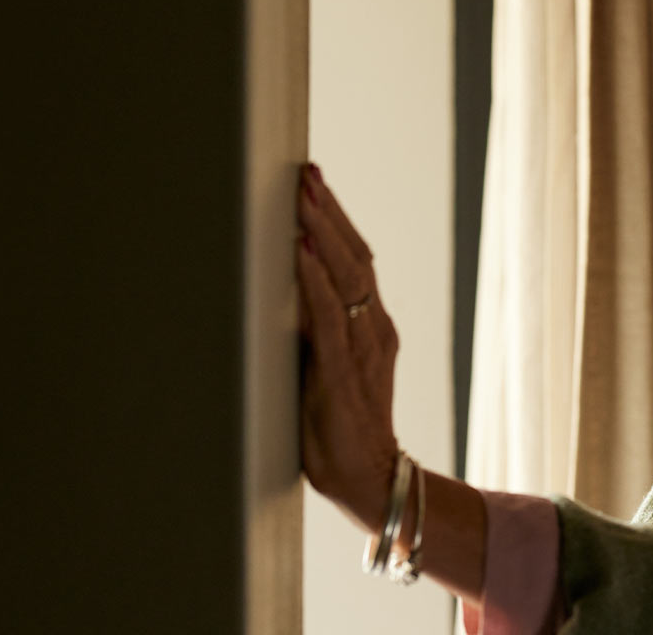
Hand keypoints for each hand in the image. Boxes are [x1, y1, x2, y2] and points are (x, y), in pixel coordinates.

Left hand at [295, 162, 400, 531]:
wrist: (370, 479)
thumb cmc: (340, 428)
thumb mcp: (328, 368)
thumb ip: (314, 331)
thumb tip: (279, 288)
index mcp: (373, 327)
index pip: (357, 260)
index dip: (336, 219)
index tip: (314, 182)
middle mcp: (374, 330)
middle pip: (355, 257)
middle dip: (328, 213)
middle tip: (307, 173)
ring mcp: (363, 350)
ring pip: (347, 278)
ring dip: (322, 234)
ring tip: (303, 197)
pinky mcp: (343, 374)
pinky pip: (329, 318)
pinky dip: (314, 281)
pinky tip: (302, 253)